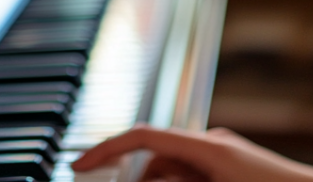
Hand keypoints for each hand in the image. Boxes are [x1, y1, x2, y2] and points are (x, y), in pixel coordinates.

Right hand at [71, 124, 312, 181]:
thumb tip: (139, 180)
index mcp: (206, 145)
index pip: (141, 135)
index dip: (105, 148)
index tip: (79, 166)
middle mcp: (214, 143)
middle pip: (156, 160)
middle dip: (140, 181)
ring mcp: (225, 155)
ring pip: (175, 171)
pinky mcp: (233, 169)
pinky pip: (194, 176)